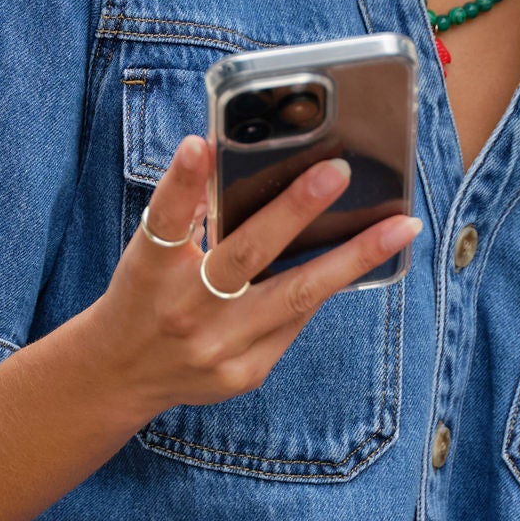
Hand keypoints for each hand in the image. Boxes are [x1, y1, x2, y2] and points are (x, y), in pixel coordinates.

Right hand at [87, 136, 420, 428]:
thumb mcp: (147, 252)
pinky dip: (325, 287)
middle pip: (244, 256)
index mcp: (149, 270)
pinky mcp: (244, 373)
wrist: (119, 375)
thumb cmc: (144, 295)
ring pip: (294, 296)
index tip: (201, 145)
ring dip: (352, 259)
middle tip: (338, 171)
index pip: (164, 218)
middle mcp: (182, 310)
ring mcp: (217, 347)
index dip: (182, 182)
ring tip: (400, 227)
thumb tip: (235, 161)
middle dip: (294, 210)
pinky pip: (295, 322)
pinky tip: (359, 262)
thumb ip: (186, 216)